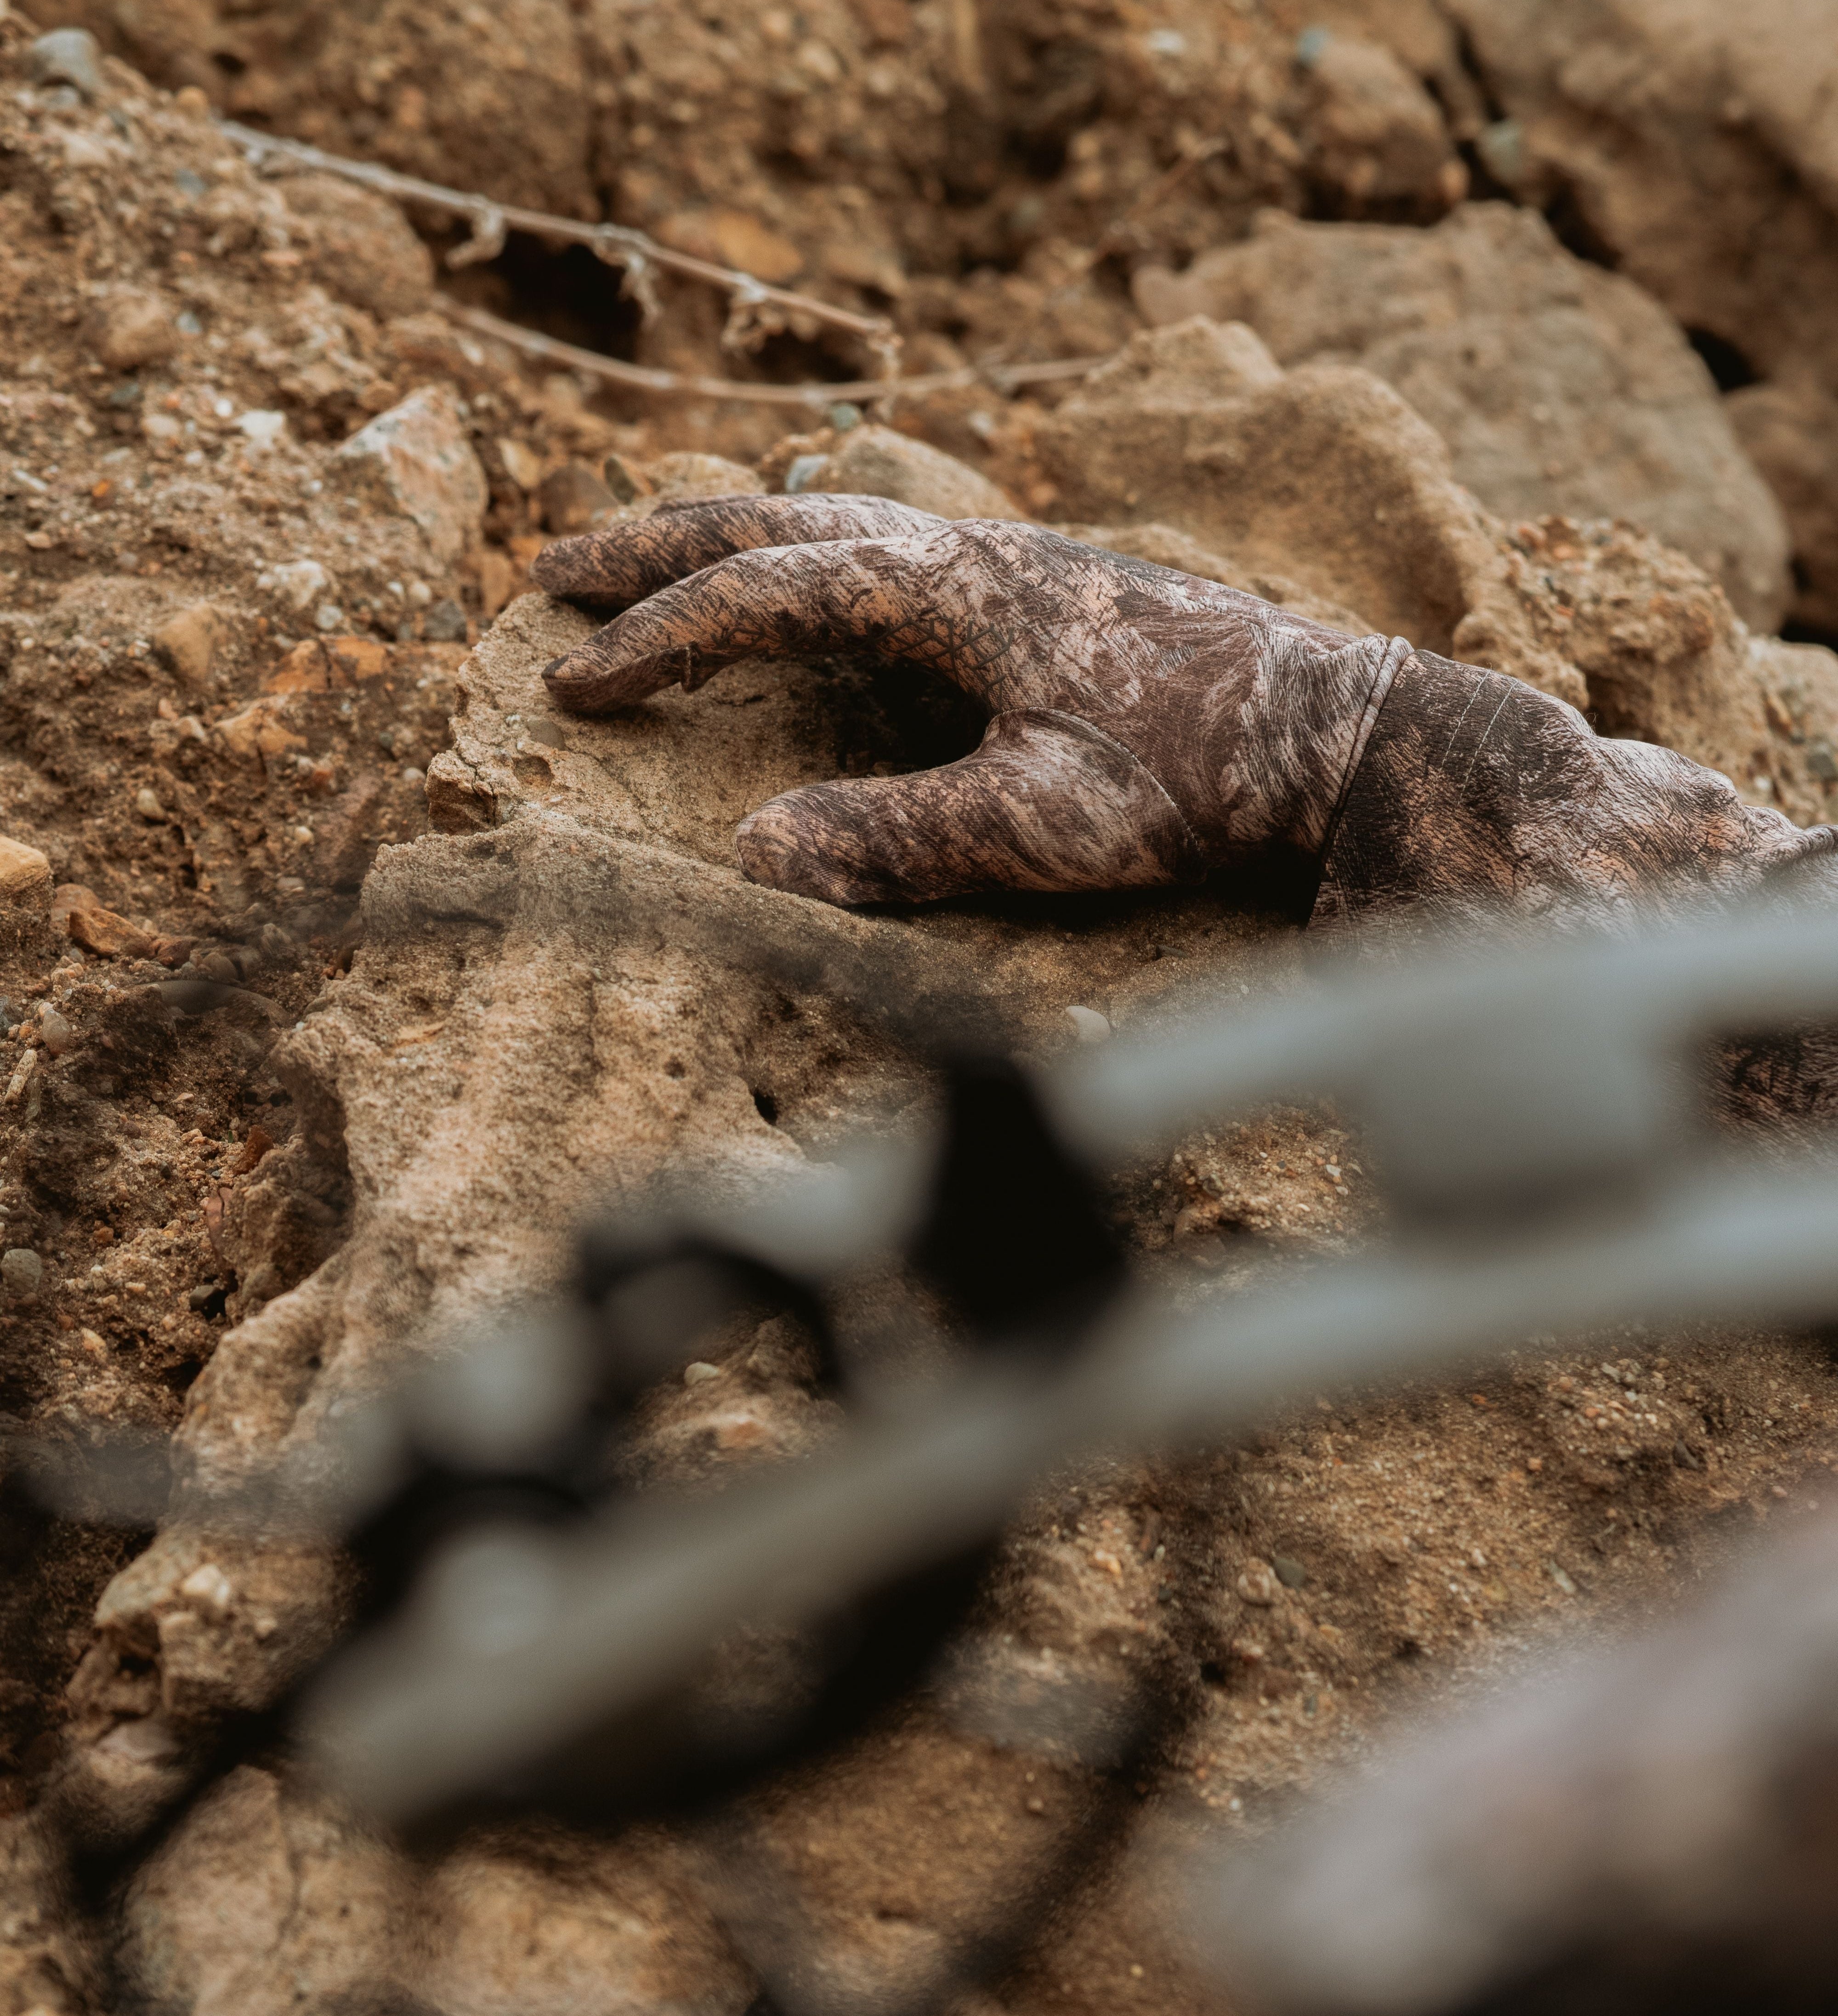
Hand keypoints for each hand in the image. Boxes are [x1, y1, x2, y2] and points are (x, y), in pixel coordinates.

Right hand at [535, 497, 1405, 906]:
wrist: (1340, 732)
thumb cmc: (1203, 776)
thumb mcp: (1047, 822)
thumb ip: (897, 837)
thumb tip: (750, 859)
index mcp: (951, 588)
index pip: (764, 592)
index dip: (657, 639)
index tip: (566, 684)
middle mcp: (967, 550)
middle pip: (775, 519)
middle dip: (655, 548)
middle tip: (550, 572)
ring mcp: (1005, 561)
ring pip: (831, 521)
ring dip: (728, 540)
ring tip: (648, 566)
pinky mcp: (1037, 590)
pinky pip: (886, 548)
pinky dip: (809, 557)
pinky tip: (806, 595)